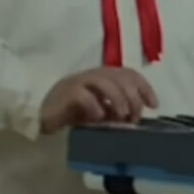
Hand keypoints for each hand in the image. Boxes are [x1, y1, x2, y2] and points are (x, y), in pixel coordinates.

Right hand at [40, 67, 156, 132]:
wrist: (40, 116)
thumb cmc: (72, 115)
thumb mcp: (100, 113)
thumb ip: (115, 111)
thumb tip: (134, 119)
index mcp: (102, 77)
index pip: (129, 74)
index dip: (144, 87)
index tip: (154, 105)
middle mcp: (92, 76)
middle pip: (120, 76)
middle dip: (133, 96)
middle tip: (134, 116)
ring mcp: (77, 82)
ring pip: (104, 81)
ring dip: (118, 99)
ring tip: (121, 116)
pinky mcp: (64, 94)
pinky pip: (83, 95)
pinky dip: (95, 106)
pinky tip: (98, 118)